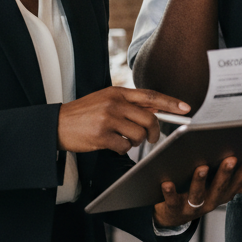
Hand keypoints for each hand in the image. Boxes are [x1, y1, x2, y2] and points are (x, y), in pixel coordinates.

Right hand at [58, 87, 188, 154]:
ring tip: (121, 138)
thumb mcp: (105, 100)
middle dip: (153, 131)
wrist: (56, 124)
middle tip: (151, 138)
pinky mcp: (101, 135)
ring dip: (134, 142)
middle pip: (148, 118)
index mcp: (117, 92)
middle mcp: (114, 103)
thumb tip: (154, 113)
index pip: (150, 96)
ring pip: (138, 135)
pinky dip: (121, 149)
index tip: (185, 108)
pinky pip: (124, 146)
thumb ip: (127, 104)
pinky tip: (109, 144)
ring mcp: (108, 119)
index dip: (170, 102)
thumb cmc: (83, 114)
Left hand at [155, 154, 241, 226]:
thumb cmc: (196, 197)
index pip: (236, 183)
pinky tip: (167, 182)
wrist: (171, 217)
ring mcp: (191, 208)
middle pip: (219, 188)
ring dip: (199, 181)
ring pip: (197, 195)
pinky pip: (172, 201)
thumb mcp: (218, 192)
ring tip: (201, 167)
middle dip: (225, 174)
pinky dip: (170, 192)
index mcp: (220, 196)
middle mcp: (209, 203)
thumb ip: (238, 185)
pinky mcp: (173, 209)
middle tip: (231, 159)